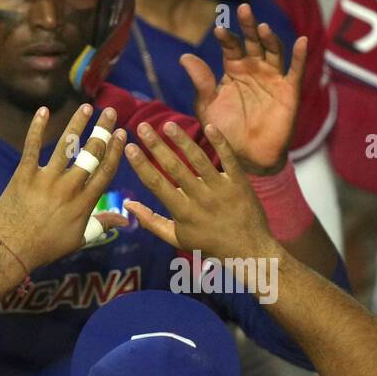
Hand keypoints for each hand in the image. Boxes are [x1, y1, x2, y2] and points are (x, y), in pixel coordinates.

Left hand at [0, 104, 127, 270]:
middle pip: (91, 154)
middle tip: (111, 112)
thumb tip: (125, 220)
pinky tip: (43, 111)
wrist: (14, 250)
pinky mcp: (24, 175)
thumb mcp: (80, 239)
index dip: (115, 151)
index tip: (122, 134)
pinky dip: (37, 128)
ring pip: (66, 146)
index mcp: (84, 203)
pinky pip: (31, 147)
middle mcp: (69, 188)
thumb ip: (102, 224)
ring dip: (77, 124)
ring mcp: (46, 180)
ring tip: (87, 107)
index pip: (105, 171)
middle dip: (102, 130)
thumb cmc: (48, 247)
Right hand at [124, 121, 278, 264]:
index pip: (157, 184)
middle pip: (174, 167)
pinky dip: (220, 143)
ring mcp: (221, 189)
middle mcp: (200, 199)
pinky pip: (229, 159)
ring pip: (199, 160)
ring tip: (168, 124)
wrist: (248, 251)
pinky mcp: (240, 183)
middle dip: (156, 146)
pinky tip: (209, 126)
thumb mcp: (177, 238)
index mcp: (183, 212)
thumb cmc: (209, 244)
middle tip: (143, 126)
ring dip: (182, 140)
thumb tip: (128, 204)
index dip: (141, 165)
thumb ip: (151, 221)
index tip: (129, 147)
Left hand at [184, 3, 307, 175]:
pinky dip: (300, 55)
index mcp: (234, 69)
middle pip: (253, 41)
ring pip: (273, 50)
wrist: (246, 156)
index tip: (219, 30)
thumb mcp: (208, 106)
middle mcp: (254, 69)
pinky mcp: (289, 90)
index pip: (231, 47)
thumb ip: (201, 82)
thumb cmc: (225, 132)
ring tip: (262, 28)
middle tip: (244, 9)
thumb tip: (184, 56)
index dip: (227, 38)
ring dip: (269, 38)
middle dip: (248, 25)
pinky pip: (296, 70)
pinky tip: (301, 40)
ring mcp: (273, 78)